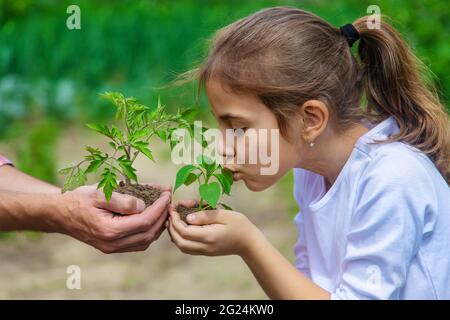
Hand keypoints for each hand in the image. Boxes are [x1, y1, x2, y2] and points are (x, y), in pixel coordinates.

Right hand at [55, 183, 170, 252]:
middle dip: (163, 214)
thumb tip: (144, 206)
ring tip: (163, 206)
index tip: (167, 192)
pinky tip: (153, 216)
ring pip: (146, 240)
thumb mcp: (100, 193)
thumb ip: (123, 200)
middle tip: (168, 197)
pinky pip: (139, 243)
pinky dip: (150, 230)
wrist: (60, 213)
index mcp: (110, 230)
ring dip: (159, 223)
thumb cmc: (79, 199)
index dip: (160, 207)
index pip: (145, 221)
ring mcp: (113, 248)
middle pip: (149, 233)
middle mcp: (113, 243)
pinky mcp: (113, 247)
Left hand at [167, 200, 257, 256]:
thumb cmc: (239, 225)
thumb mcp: (224, 215)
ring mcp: (204, 251)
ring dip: (174, 234)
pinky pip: (188, 248)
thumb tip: (187, 217)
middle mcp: (204, 246)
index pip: (184, 231)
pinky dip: (180, 239)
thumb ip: (205, 215)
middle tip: (171, 213)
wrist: (249, 242)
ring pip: (182, 247)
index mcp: (208, 236)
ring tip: (174, 220)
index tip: (173, 207)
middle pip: (179, 241)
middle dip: (171, 227)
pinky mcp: (205, 252)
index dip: (175, 219)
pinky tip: (181, 228)